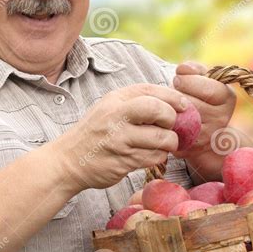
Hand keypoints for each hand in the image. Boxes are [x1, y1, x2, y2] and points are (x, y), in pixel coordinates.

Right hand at [55, 83, 187, 190]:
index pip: (152, 91)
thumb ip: (137, 102)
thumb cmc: (96, 132)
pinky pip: (154, 157)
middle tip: (170, 127)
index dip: (174, 98)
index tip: (184, 106)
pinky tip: (148, 155)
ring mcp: (119, 139)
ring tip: (161, 144)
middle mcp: (116, 116)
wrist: (69, 160)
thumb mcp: (110, 108)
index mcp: (115, 99)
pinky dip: (158, 157)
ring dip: (168, 143)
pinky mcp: (123, 160)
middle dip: (172, 119)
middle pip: (159, 110)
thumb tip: (175, 103)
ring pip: (162, 138)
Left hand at [172, 60, 236, 178]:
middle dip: (176, 94)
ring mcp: (206, 136)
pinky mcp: (190, 147)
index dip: (188, 80)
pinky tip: (166, 117)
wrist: (203, 130)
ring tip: (169, 103)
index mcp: (228, 98)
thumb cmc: (199, 96)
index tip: (179, 78)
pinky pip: (171, 131)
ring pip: (179, 117)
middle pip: (190, 103)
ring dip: (168, 107)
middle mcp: (221, 119)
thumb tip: (183, 69)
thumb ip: (194, 69)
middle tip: (172, 93)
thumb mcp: (202, 79)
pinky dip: (164, 122)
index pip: (208, 88)